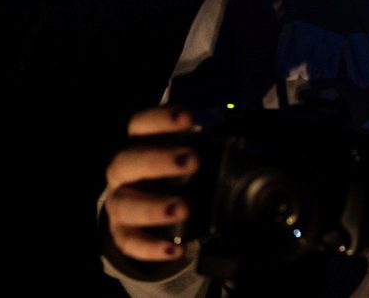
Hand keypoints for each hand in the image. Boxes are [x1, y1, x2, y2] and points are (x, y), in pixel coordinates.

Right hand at [104, 107, 197, 260]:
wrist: (152, 209)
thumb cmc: (175, 174)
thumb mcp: (191, 155)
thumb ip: (211, 145)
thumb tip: (250, 140)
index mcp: (139, 145)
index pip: (139, 125)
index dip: (158, 120)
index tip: (187, 118)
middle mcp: (122, 173)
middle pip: (127, 162)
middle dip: (157, 160)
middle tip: (191, 161)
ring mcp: (119, 203)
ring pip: (125, 204)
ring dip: (153, 207)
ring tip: (182, 209)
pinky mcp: (122, 233)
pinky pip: (130, 243)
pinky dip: (151, 248)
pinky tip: (175, 250)